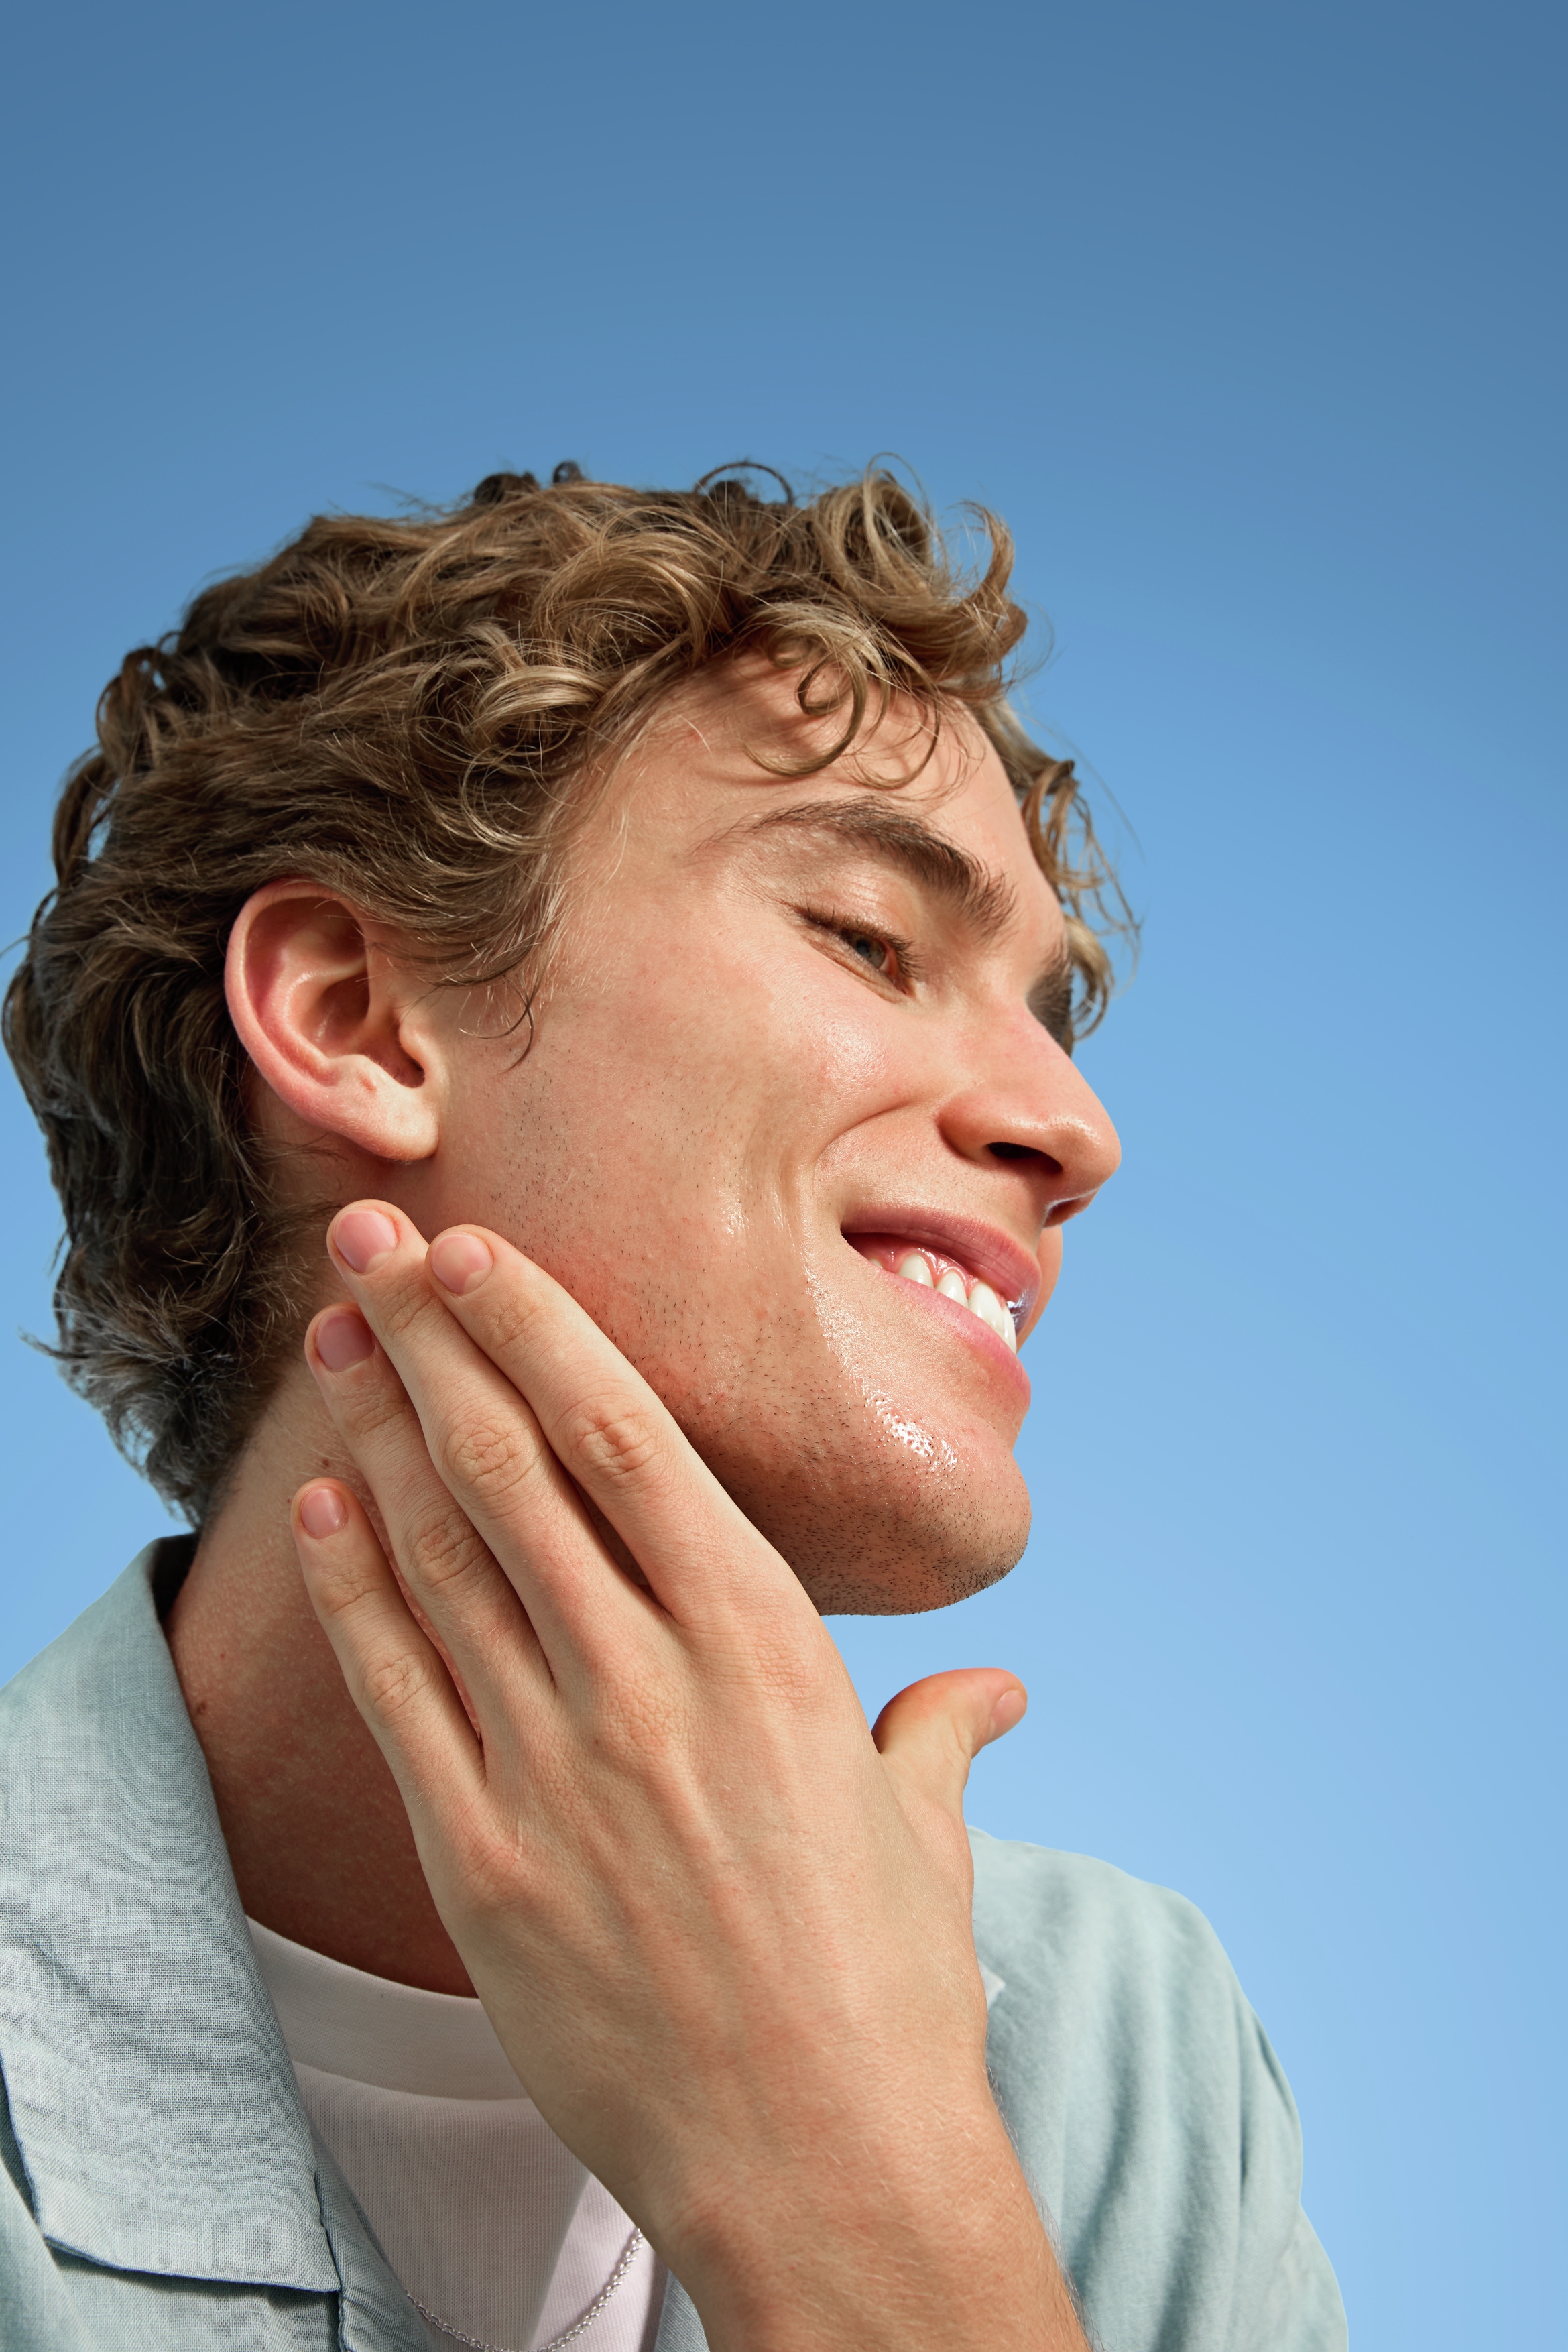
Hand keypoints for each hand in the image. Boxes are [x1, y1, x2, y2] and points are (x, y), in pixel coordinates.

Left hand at [290, 1202, 1085, 2351]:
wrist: (819, 2169)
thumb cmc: (885, 1991)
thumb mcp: (922, 1837)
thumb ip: (940, 1737)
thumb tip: (996, 1692)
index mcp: (767, 1648)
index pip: (632, 1442)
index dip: (543, 1333)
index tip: (480, 1254)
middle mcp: (652, 1682)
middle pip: (517, 1467)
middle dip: (436, 1339)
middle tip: (369, 1239)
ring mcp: (557, 1766)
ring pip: (445, 1557)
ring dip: (379, 1436)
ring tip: (336, 1344)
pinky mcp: (483, 1859)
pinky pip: (397, 1693)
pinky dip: (353, 1592)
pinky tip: (322, 1512)